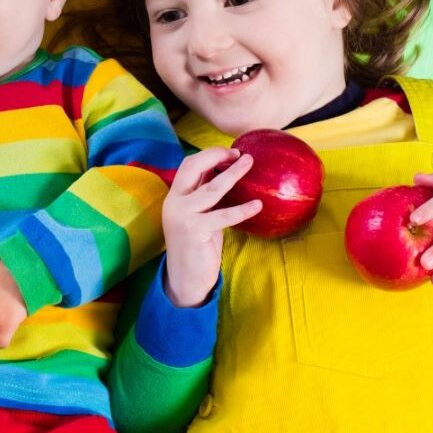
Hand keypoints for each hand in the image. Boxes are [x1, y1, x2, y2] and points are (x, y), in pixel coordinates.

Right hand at [162, 148, 260, 307]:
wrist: (185, 279)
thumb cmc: (197, 246)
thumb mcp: (200, 216)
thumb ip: (206, 197)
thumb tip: (228, 174)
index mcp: (175, 196)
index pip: (189, 165)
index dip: (210, 155)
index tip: (232, 153)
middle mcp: (175, 202)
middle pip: (194, 167)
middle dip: (217, 156)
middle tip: (241, 154)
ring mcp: (182, 215)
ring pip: (211, 187)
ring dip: (233, 173)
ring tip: (250, 163)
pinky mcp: (194, 230)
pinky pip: (223, 215)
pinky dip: (241, 209)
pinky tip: (257, 205)